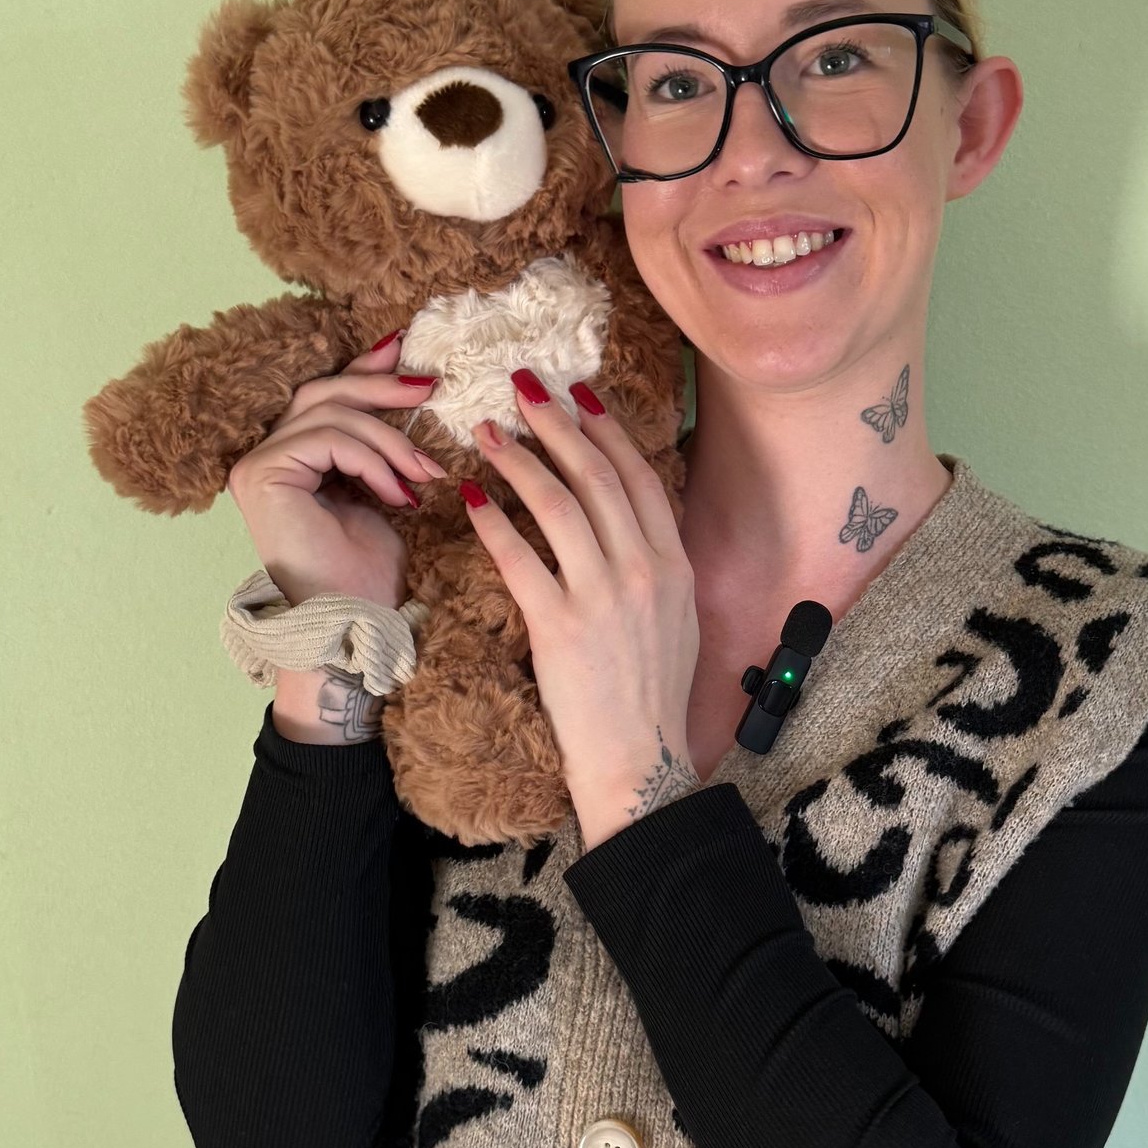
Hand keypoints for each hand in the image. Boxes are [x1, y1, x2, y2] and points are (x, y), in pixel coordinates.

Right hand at [226, 330, 446, 608]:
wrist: (354, 624)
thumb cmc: (368, 575)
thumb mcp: (383, 491)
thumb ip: (380, 447)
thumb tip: (412, 388)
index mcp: (289, 461)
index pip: (324, 399)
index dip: (364, 371)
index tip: (406, 353)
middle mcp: (264, 458)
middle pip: (323, 393)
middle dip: (380, 385)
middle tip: (429, 386)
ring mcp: (258, 465)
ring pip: (332, 414)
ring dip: (390, 438)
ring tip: (427, 471)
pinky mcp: (263, 474)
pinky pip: (330, 439)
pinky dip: (374, 460)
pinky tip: (400, 494)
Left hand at [460, 370, 698, 849]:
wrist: (640, 761)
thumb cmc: (653, 695)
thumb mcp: (676, 619)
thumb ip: (658, 567)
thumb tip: (632, 523)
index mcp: (675, 564)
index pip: (639, 477)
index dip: (607, 429)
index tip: (579, 395)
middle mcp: (643, 570)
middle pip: (597, 475)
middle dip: (557, 422)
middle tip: (524, 387)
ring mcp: (603, 596)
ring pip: (557, 503)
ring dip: (518, 457)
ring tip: (487, 431)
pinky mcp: (560, 626)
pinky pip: (518, 557)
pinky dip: (492, 520)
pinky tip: (470, 496)